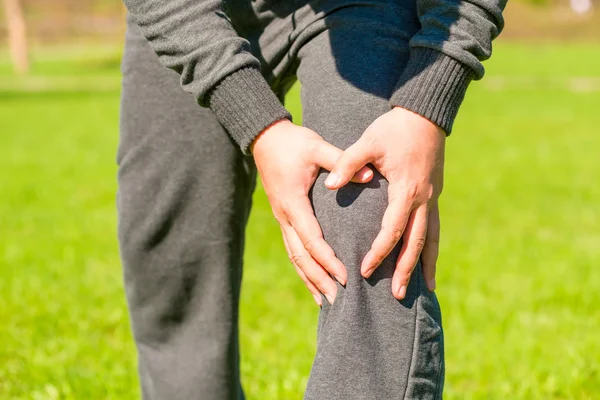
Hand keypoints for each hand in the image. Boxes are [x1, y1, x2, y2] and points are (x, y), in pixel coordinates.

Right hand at [252, 119, 372, 304]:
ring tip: (327, 301)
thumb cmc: (293, 143)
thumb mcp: (317, 147)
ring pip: (295, 257)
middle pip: (301, 256)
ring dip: (310, 279)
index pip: (312, 239)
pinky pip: (292, 249)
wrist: (265, 139)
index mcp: (294, 203)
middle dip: (320, 279)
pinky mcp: (284, 218)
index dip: (328, 260)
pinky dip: (303, 269)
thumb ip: (342, 161)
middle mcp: (285, 216)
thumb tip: (370, 175)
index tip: (345, 276)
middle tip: (339, 300)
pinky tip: (313, 283)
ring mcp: (282, 219)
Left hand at [324, 107, 443, 299]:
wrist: (426, 115)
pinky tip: (430, 262)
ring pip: (432, 239)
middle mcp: (424, 200)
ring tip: (425, 289)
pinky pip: (435, 228)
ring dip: (426, 264)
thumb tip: (329, 184)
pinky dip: (432, 248)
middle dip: (407, 270)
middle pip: (417, 243)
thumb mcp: (368, 142)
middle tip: (399, 296)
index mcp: (406, 191)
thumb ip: (348, 163)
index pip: (391, 231)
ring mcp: (433, 199)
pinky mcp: (435, 195)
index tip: (365, 270)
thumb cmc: (394, 128)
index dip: (378, 252)